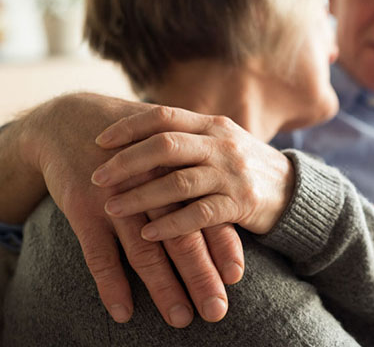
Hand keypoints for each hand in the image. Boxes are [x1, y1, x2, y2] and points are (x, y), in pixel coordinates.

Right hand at [16, 93, 242, 324]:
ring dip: (164, 286)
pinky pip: (98, 254)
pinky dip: (111, 284)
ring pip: (146, 250)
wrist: (73, 121)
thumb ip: (193, 172)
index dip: (223, 244)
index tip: (236, 277)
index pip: (208, 212)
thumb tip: (225, 201)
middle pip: (183, 235)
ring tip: (181, 317)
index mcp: (178, 169)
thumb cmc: (130, 143)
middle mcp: (153, 185)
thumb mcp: (165, 149)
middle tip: (217, 310)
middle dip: (202, 275)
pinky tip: (123, 312)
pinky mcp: (84, 208)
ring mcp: (117, 198)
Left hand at [91, 105, 294, 239]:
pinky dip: (171, 225)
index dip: (129, 127)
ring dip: (140, 196)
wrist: (292, 189)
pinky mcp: (242, 203)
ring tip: (111, 208)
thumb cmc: (245, 165)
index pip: (164, 116)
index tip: (100, 141)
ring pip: (179, 182)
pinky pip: (199, 215)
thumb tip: (139, 133)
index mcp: (213, 125)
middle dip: (126, 162)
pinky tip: (148, 235)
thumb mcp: (221, 141)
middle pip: (166, 145)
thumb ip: (188, 136)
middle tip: (97, 178)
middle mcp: (222, 144)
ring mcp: (232, 173)